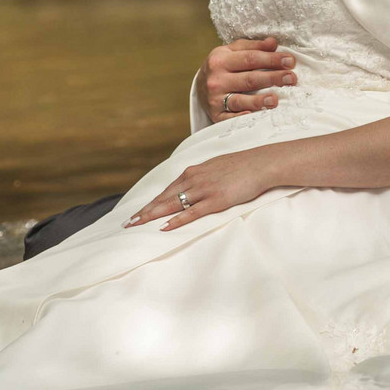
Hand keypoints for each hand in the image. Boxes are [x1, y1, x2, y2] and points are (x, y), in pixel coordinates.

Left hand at [124, 149, 278, 230]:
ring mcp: (204, 190)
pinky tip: (164, 227)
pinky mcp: (215, 200)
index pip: (166, 190)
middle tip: (128, 222)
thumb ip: (201, 177)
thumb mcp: (215, 167)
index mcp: (193, 172)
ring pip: (172, 204)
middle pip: (163, 198)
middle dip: (145, 211)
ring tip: (138, 225)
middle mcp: (194, 179)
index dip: (151, 202)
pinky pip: (191, 212)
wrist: (261, 163)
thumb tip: (192, 186)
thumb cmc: (241, 166)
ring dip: (153, 215)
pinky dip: (176, 220)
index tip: (137, 212)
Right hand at [197, 37, 296, 121]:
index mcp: (220, 59)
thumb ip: (253, 46)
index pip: (250, 58)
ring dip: (258, 101)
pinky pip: (230, 118)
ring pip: (240, 100)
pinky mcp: (215, 115)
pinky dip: (242, 118)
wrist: (199, 87)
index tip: (290, 61)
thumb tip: (273, 43)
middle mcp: (216, 79)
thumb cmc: (222, 67)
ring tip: (275, 100)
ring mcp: (215, 98)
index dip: (271, 59)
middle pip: (249, 79)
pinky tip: (255, 116)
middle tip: (291, 78)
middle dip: (272, 78)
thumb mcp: (232, 52)